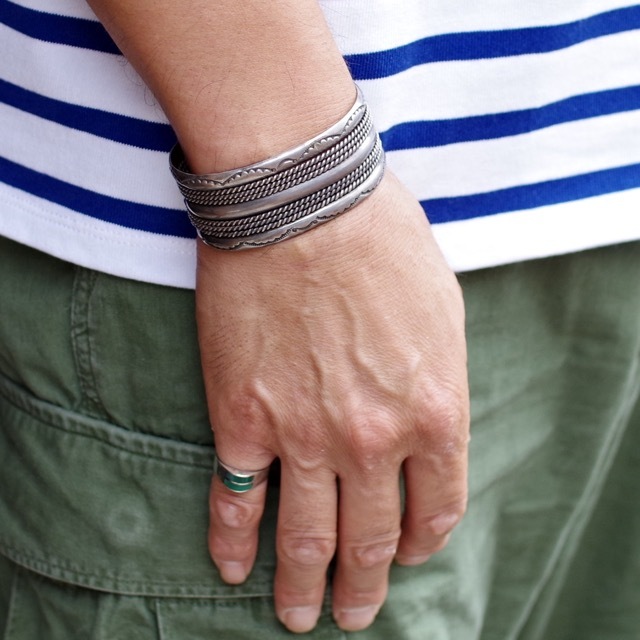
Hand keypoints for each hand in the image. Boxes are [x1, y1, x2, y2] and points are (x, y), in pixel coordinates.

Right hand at [197, 171, 468, 632]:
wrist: (303, 200)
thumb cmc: (380, 240)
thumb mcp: (444, 311)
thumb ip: (439, 382)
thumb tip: (424, 426)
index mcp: (434, 412)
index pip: (435, 509)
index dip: (420, 540)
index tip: (405, 550)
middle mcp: (372, 439)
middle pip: (369, 540)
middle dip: (363, 587)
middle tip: (353, 613)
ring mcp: (303, 436)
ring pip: (304, 538)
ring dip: (302, 587)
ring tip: (300, 616)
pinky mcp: (241, 419)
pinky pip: (235, 501)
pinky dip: (231, 541)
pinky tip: (231, 568)